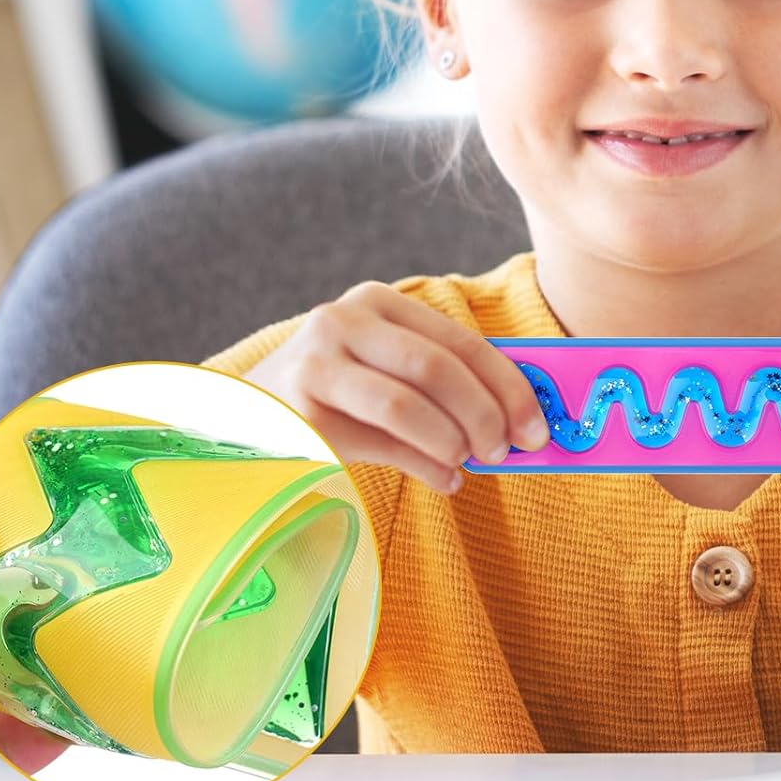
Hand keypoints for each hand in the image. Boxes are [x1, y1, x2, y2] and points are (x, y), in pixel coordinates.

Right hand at [243, 280, 551, 492]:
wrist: (243, 419)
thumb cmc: (336, 400)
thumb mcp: (389, 379)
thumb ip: (445, 393)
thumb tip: (516, 430)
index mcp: (379, 302)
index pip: (460, 341)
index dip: (509, 385)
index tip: (537, 426)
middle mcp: (345, 320)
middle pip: (438, 367)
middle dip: (486, 414)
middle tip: (506, 450)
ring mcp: (317, 359)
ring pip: (407, 402)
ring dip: (452, 440)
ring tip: (468, 462)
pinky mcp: (298, 404)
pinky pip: (377, 437)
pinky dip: (422, 463)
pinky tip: (443, 478)